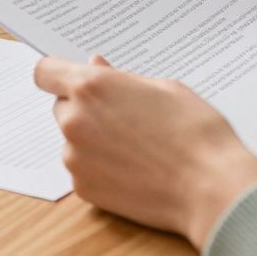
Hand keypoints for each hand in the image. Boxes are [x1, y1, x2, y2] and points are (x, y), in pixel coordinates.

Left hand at [33, 55, 256, 248]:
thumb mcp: (164, 88)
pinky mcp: (83, 188)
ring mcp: (75, 158)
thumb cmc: (195, 132)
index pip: (45, 72)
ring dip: (92, 138)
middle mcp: (74, 121)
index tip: (70, 78)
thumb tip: (95, 66)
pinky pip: (82, 168)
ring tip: (135, 146)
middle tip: (122, 115)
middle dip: (83, 107)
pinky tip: (133, 169)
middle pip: (62, 107)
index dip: (57, 74)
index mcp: (92, 88)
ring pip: (72, 139)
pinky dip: (99, 166)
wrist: (211, 188)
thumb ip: (120, 77)